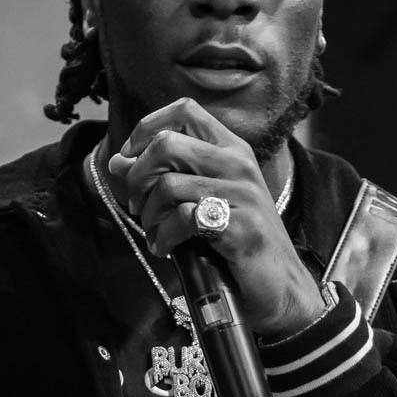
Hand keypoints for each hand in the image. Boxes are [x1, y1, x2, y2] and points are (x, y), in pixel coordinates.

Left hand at [107, 97, 324, 337]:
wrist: (278, 285)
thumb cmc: (234, 240)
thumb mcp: (199, 199)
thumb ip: (162, 176)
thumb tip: (117, 161)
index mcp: (231, 149)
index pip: (184, 110)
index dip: (146, 129)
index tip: (130, 160)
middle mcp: (238, 164)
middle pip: (166, 143)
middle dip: (137, 176)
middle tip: (136, 205)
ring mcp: (242, 194)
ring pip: (169, 185)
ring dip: (148, 215)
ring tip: (155, 232)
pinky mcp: (241, 226)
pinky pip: (183, 219)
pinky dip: (164, 237)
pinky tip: (166, 248)